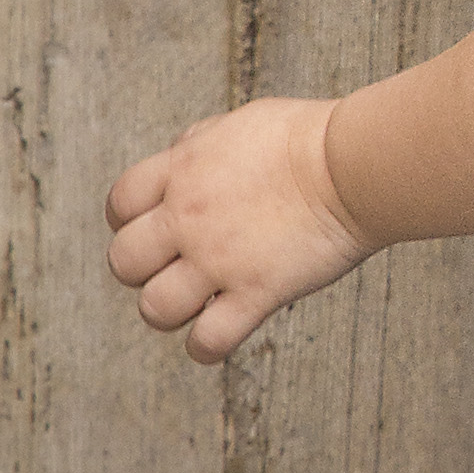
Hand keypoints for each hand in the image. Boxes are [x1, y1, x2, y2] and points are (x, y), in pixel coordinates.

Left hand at [106, 99, 371, 364]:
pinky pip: (208, 341)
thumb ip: (197, 144)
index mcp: (181, 171)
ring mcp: (219, 258)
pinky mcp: (256, 292)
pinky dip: (206, 348)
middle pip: (123, 262)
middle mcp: (188, 217)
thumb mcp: (238, 124)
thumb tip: (179, 156)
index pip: (118, 205)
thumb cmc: (308, 138)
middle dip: (142, 270)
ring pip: (155, 309)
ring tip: (196, 304)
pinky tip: (219, 335)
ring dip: (169, 311)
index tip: (155, 230)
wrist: (354, 164)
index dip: (128, 222)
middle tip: (174, 268)